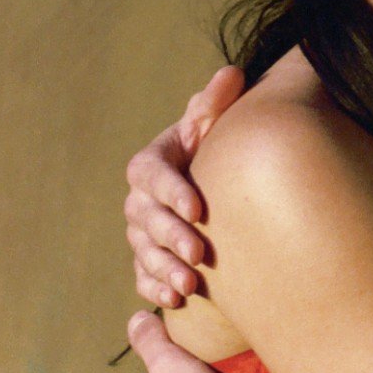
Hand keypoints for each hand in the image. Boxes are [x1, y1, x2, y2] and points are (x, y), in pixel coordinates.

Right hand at [125, 66, 245, 306]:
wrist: (210, 186)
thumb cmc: (211, 149)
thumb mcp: (212, 125)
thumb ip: (216, 102)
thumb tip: (231, 73)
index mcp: (152, 162)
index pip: (151, 174)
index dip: (171, 191)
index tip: (197, 208)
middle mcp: (140, 199)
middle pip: (147, 218)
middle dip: (171, 237)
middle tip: (199, 253)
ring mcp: (140, 232)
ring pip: (143, 252)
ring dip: (165, 268)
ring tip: (191, 285)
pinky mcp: (146, 260)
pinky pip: (142, 277)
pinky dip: (156, 289)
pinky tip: (176, 300)